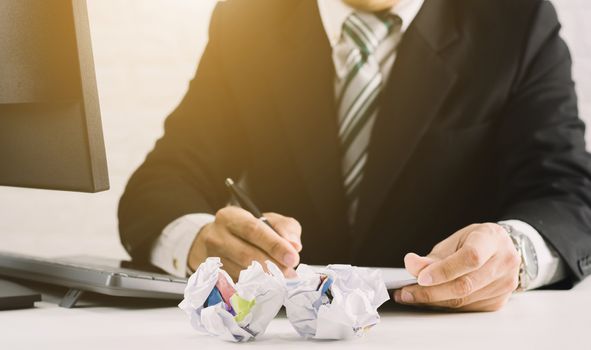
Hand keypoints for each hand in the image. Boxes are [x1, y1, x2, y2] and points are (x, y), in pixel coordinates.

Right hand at [187, 206, 301, 279]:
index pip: (253, 230)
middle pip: (246, 255)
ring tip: (282, 278)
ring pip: (241, 272)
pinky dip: (255, 286)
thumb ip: (285, 228)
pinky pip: (236, 284)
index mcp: (230, 217)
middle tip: (290, 272)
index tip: (292, 257)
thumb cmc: (247, 230)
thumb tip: (294, 246)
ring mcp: (211, 258)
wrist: (217, 240)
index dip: (275, 245)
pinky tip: (266, 285)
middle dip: (273, 266)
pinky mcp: (212, 277)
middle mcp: (216, 236)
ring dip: (266, 278)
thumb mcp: (268, 220)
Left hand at [394, 223, 520, 311]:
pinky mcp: (498, 302)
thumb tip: (411, 265)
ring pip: (463, 301)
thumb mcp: (455, 240)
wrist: (502, 249)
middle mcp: (503, 263)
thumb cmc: (475, 242)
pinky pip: (466, 308)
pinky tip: (431, 300)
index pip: (470, 258)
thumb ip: (434, 256)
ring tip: (411, 296)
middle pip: (465, 285)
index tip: (420, 278)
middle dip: (431, 292)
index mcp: (491, 239)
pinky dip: (445, 305)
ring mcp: (504, 285)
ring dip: (433, 301)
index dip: (444, 270)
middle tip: (406, 293)